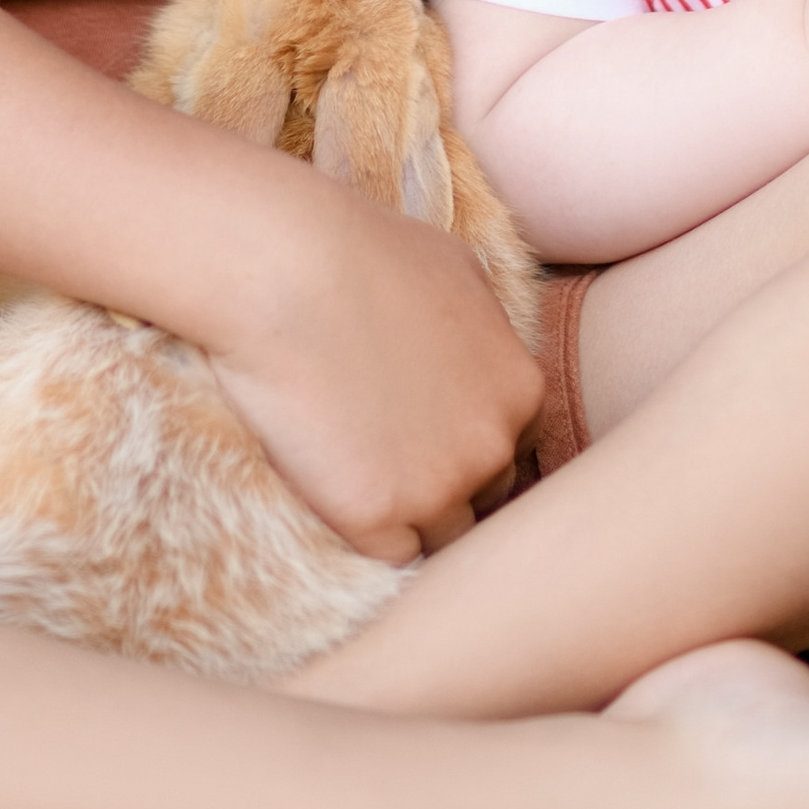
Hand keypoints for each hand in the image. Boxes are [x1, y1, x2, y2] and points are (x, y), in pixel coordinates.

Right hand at [207, 171, 543, 567]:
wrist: (287, 269)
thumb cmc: (361, 251)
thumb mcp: (457, 269)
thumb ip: (487, 328)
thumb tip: (485, 349)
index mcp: (521, 390)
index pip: (513, 449)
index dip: (467, 446)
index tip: (423, 436)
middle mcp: (495, 446)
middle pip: (482, 497)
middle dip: (443, 484)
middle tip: (387, 461)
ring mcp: (440, 488)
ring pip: (441, 537)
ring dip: (408, 520)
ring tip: (358, 485)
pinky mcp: (379, 518)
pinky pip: (388, 557)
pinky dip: (364, 536)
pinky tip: (333, 498)